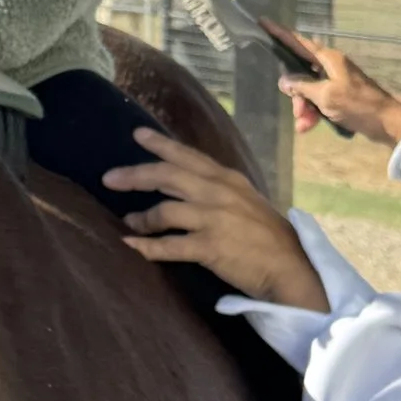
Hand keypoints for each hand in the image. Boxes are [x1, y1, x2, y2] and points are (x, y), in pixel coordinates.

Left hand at [105, 127, 327, 307]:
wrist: (291, 267)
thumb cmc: (268, 236)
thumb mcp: (245, 201)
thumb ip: (217, 191)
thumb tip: (184, 187)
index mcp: (227, 179)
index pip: (188, 155)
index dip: (160, 144)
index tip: (137, 134)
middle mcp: (218, 193)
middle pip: (167, 176)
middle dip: (135, 175)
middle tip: (109, 178)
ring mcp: (213, 219)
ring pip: (164, 210)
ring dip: (141, 218)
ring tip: (128, 223)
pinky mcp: (210, 247)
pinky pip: (169, 245)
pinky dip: (147, 247)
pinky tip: (131, 247)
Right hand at [278, 34, 400, 146]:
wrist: (386, 122)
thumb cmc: (357, 104)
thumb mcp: (325, 96)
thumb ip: (302, 87)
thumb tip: (284, 81)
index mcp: (329, 59)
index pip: (298, 42)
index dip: (280, 34)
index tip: (263, 21)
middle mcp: (331, 66)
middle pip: (301, 73)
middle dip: (296, 94)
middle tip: (298, 112)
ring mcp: (336, 81)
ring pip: (309, 90)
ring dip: (304, 108)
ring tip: (304, 126)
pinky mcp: (340, 96)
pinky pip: (319, 101)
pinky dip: (314, 112)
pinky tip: (310, 127)